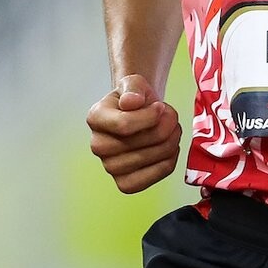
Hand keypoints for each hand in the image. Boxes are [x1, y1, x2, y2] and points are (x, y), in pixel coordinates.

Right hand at [87, 74, 181, 193]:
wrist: (140, 114)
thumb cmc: (136, 98)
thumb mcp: (134, 83)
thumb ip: (133, 88)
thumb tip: (130, 102)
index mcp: (95, 118)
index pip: (124, 124)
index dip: (151, 115)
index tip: (160, 106)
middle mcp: (98, 145)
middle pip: (142, 142)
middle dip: (165, 126)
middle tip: (170, 115)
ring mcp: (110, 167)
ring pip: (153, 157)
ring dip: (172, 140)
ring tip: (172, 128)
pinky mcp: (126, 183)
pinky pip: (156, 175)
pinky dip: (170, 160)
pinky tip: (170, 147)